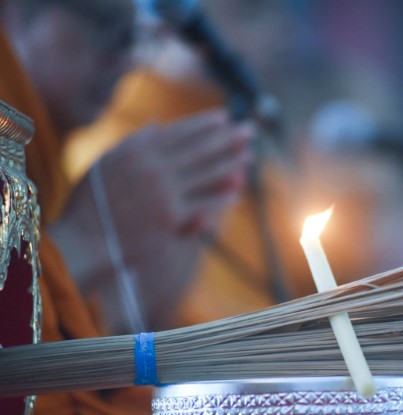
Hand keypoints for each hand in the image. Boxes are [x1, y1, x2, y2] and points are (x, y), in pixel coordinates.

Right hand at [51, 108, 254, 298]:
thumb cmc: (93, 203)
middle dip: (228, 138)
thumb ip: (133, 142)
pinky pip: (205, 204)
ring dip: (232, 164)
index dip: (205, 124)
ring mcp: (164, 193)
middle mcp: (153, 167)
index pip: (179, 131)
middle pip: (200, 149)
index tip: (224, 117)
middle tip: (250, 131)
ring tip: (249, 156)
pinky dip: (222, 197)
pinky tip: (236, 192)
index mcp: (136, 150)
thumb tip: (157, 124)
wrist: (84, 241)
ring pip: (207, 174)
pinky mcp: (171, 218)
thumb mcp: (106, 162)